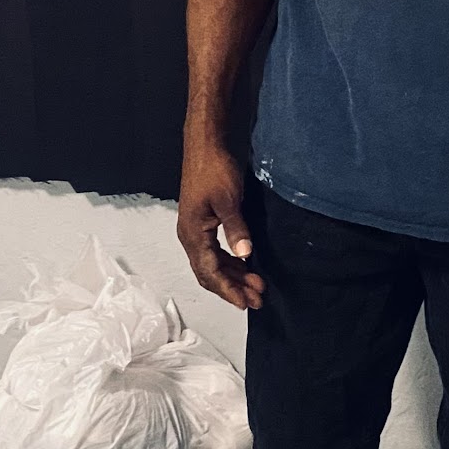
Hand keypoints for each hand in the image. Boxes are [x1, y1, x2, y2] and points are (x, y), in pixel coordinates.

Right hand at [177, 135, 265, 309]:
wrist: (206, 145)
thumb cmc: (214, 169)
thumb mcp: (229, 199)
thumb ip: (236, 228)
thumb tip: (245, 255)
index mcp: (192, 234)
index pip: (209, 272)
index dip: (228, 290)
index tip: (246, 303)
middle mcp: (190, 236)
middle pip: (210, 273)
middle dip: (233, 288)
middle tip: (258, 298)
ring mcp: (196, 230)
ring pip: (213, 264)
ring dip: (234, 276)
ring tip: (257, 286)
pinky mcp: (204, 223)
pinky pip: (215, 252)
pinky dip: (231, 262)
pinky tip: (246, 265)